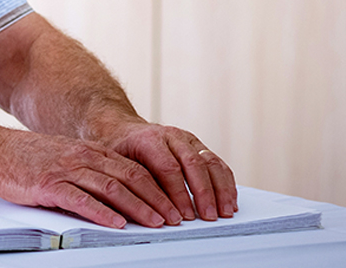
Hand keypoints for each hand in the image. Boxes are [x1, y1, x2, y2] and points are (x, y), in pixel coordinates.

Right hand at [0, 128, 185, 228]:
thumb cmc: (27, 159)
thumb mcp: (65, 159)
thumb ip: (90, 173)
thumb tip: (117, 196)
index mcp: (90, 151)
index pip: (134, 169)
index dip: (158, 188)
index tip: (174, 204)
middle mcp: (83, 157)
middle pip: (130, 178)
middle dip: (157, 199)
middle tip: (175, 217)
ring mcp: (67, 169)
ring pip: (111, 188)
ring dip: (138, 207)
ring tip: (156, 222)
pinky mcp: (49, 183)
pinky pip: (81, 199)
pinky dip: (102, 212)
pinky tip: (116, 223)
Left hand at [97, 119, 236, 221]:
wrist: (122, 128)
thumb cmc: (118, 150)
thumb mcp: (115, 164)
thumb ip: (132, 184)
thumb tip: (145, 212)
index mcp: (148, 139)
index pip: (168, 168)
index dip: (178, 194)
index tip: (183, 216)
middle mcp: (170, 136)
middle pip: (193, 163)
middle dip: (203, 193)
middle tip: (208, 217)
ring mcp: (186, 139)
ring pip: (209, 161)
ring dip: (220, 188)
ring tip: (225, 212)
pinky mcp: (197, 145)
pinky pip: (216, 162)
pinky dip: (226, 182)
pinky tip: (230, 200)